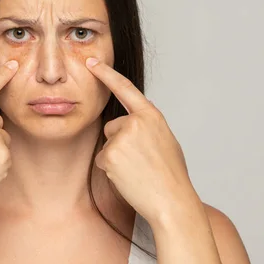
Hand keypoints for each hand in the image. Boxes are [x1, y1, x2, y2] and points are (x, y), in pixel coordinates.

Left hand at [86, 57, 195, 226]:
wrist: (171, 201)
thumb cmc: (170, 174)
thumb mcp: (165, 140)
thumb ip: (146, 126)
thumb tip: (131, 122)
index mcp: (151, 116)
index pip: (125, 88)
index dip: (106, 73)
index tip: (92, 62)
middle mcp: (136, 122)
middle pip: (112, 127)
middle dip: (120, 143)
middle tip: (141, 162)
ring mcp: (122, 138)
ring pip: (107, 144)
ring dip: (116, 158)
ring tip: (137, 171)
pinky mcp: (110, 154)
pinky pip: (102, 160)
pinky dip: (111, 170)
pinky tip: (128, 178)